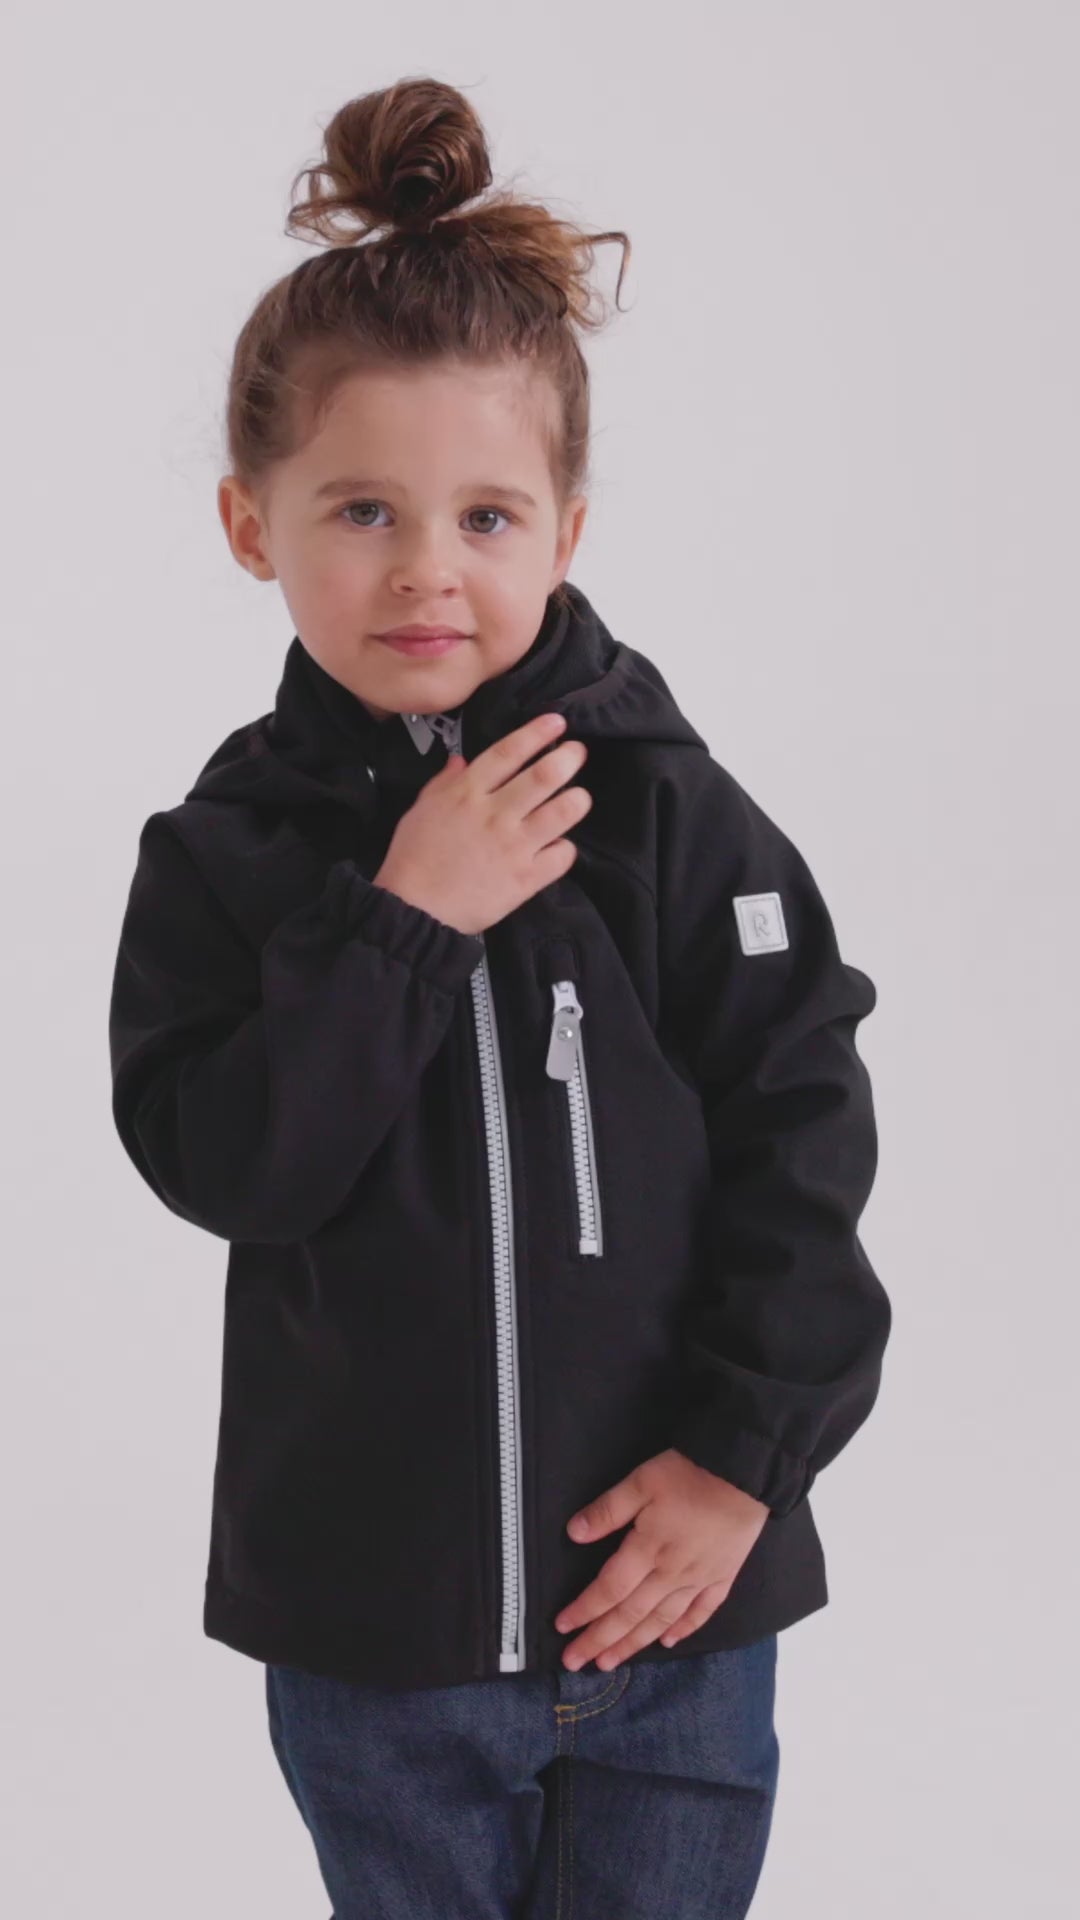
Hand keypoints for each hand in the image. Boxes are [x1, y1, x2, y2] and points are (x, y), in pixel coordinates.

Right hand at [373, 711, 591, 935]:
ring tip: (579, 797)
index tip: (556, 723)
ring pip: (562, 812)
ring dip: (577, 799)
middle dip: (568, 758)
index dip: (536, 733)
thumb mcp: (420, 810)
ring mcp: (514, 846)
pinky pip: (562, 856)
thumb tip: (461, 761)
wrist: (414, 909)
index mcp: (468, 793)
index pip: (508, 753)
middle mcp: (496, 814)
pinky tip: (559, 846)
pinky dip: (565, 848)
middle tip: (578, 753)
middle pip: (544, 776)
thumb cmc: (412, 858)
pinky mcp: (526, 879)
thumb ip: (443, 783)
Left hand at [554, 1447, 768, 1670]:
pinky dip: (683, 1629)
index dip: (583, 1610)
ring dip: (633, 1643)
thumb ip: (607, 1510)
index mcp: (647, 1549)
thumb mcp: (640, 1482)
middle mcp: (671, 1573)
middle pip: (630, 1614)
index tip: (562, 1627)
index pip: (608, 1589)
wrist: (745, 1473)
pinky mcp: (723, 1576)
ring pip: (661, 1620)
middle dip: (599, 1640)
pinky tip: (667, 1642)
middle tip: (574, 1662)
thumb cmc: (689, 1474)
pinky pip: (701, 1612)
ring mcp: (699, 1579)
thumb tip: (574, 1534)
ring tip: (610, 1662)